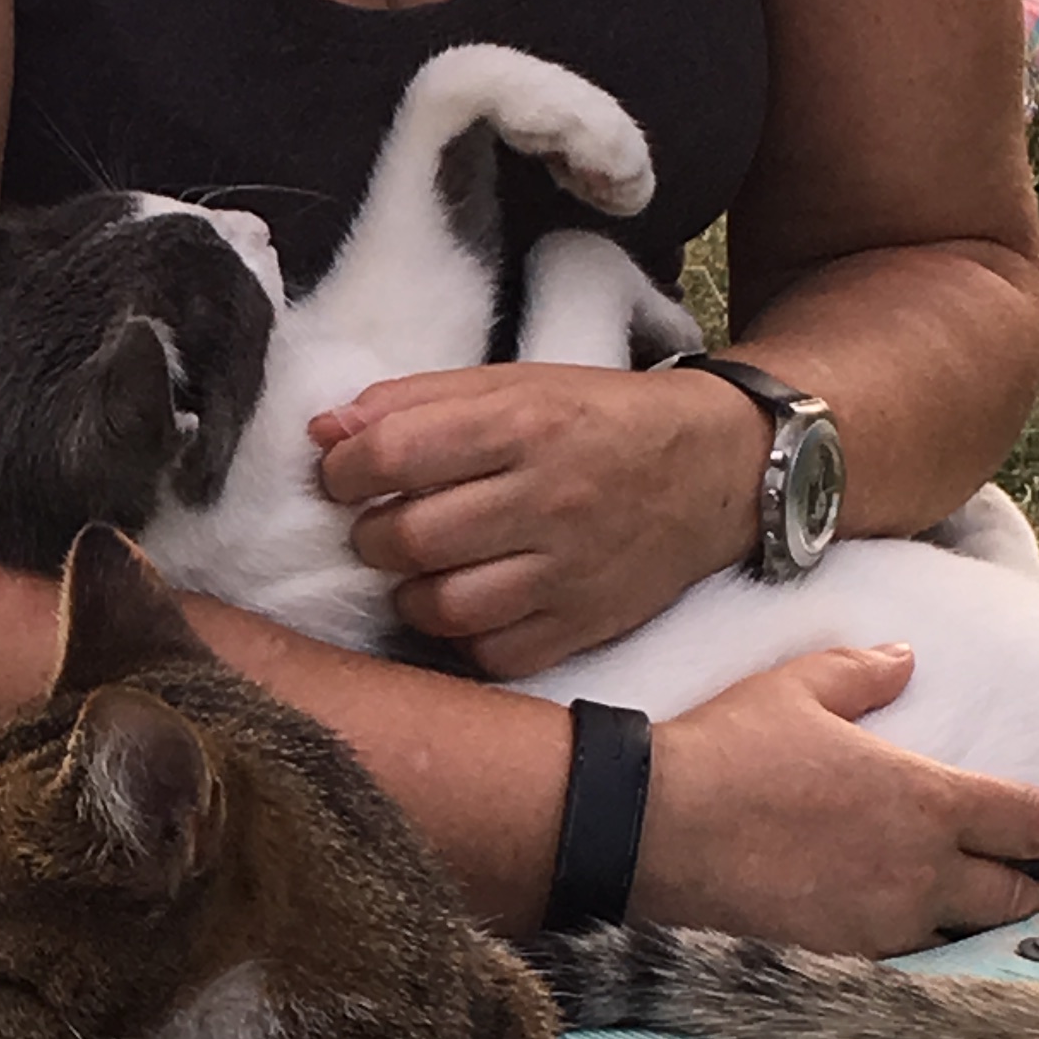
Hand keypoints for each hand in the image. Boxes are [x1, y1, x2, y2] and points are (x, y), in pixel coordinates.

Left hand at [313, 360, 764, 674]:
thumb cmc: (596, 420)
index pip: (394, 454)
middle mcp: (547, 498)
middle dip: (372, 535)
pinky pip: (494, 654)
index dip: (343, 471)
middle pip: (410, 537)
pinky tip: (470, 606)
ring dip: (410, 593)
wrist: (715, 468)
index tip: (342, 476)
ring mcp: (569, 569)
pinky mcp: (587, 624)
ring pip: (444, 606)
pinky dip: (466, 638)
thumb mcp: (514, 384)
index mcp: (524, 423)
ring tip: (422, 570)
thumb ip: (415, 401)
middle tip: (382, 525)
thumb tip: (323, 428)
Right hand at [634, 646, 1038, 951]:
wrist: (645, 830)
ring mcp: (879, 926)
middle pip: (1015, 897)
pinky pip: (898, 964)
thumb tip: (902, 663)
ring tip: (1016, 937)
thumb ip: (861, 676)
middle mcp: (919, 872)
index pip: (1033, 820)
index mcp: (925, 801)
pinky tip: (922, 958)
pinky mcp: (836, 962)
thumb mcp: (796, 688)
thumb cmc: (724, 751)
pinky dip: (920, 958)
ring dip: (990, 936)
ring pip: (960, 939)